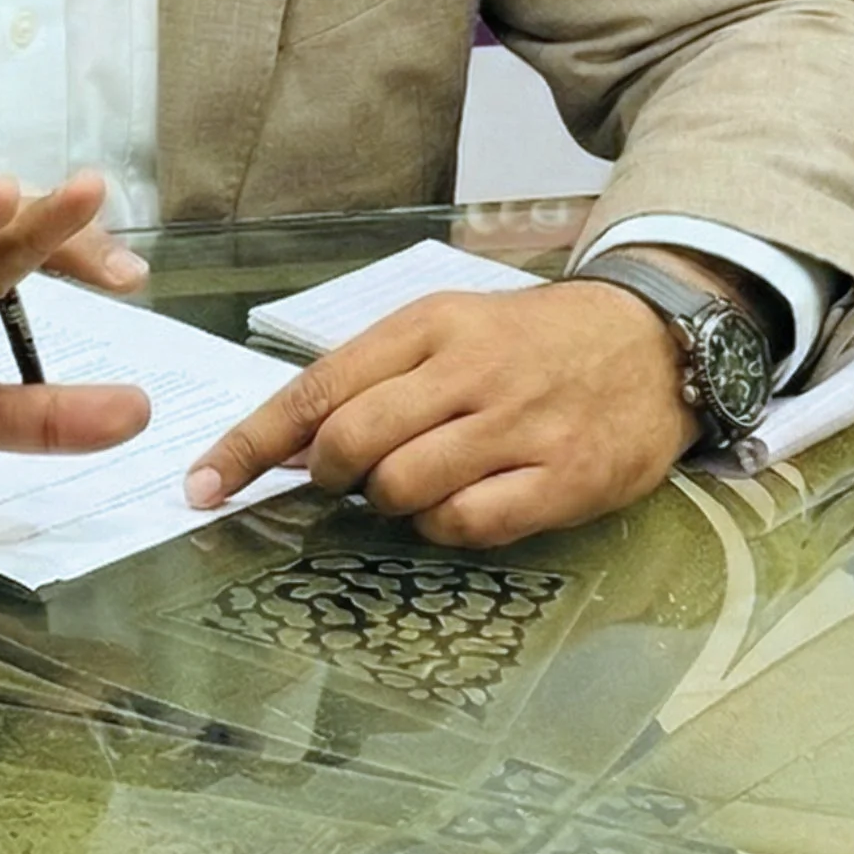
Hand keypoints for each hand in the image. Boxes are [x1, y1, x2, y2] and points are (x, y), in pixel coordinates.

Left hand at [185, 279, 697, 546]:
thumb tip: (289, 442)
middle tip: (340, 482)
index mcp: (428, 325)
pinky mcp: (563, 478)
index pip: (317, 388)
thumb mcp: (448, 328)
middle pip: (350, 442)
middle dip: (325, 476)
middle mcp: (469, 370)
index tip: (203, 483)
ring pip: (403, 487)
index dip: (252, 443)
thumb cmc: (529, 343)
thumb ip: (375, 376)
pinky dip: (444, 529)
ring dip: (387, 503)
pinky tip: (457, 509)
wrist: (650, 342)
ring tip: (411, 487)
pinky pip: (469, 524)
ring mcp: (519, 425)